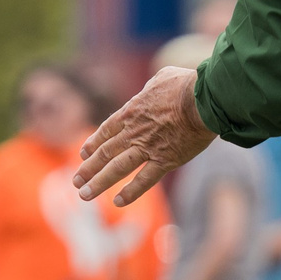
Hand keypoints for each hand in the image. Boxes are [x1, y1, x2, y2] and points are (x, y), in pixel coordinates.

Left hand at [74, 66, 214, 205]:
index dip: (94, 143)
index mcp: (132, 111)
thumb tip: (153, 86)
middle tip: (76, 181)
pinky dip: (131, 192)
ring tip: (84, 195)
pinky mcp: (165, 160)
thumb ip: (152, 86)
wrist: (204, 100)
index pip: (107, 130)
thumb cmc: (186, 85)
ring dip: (99, 183)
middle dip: (89, 168)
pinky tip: (117, 202)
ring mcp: (148, 148)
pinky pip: (145, 180)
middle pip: (105, 152)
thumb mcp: (162, 77)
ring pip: (117, 168)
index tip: (83, 154)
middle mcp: (134, 132)